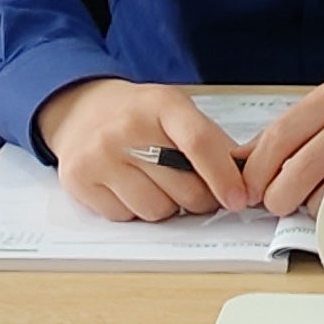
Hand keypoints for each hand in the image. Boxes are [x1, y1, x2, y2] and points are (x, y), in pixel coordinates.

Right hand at [36, 76, 249, 220]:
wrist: (81, 111)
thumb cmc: (138, 115)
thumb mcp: (177, 110)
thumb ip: (211, 142)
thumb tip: (243, 181)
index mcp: (162, 105)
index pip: (199, 143)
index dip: (224, 176)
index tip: (238, 198)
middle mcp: (128, 128)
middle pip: (183, 189)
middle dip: (200, 198)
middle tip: (196, 188)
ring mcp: (100, 156)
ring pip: (157, 211)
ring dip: (166, 207)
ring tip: (156, 182)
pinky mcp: (80, 181)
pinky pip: (126, 218)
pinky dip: (135, 210)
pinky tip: (129, 187)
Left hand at [247, 74, 323, 216]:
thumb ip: (283, 135)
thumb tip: (239, 161)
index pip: (278, 138)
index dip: (254, 171)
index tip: (246, 189)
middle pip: (296, 172)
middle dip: (276, 197)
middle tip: (277, 201)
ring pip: (322, 198)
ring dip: (310, 207)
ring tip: (320, 193)